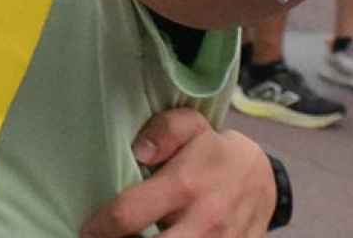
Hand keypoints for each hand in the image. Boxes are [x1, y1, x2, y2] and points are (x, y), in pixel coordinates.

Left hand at [80, 109, 275, 237]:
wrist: (263, 179)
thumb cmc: (214, 151)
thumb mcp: (192, 126)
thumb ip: (164, 130)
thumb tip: (139, 151)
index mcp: (184, 185)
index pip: (129, 213)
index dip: (101, 226)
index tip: (89, 228)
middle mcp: (202, 221)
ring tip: (132, 237)